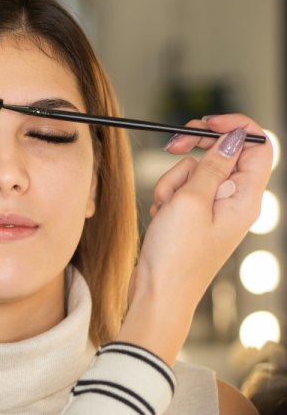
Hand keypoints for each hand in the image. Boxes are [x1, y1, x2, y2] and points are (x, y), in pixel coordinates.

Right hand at [119, 114, 272, 363]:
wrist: (157, 291)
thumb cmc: (176, 256)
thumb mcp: (191, 202)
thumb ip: (212, 165)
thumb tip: (232, 137)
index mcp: (246, 198)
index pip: (256, 146)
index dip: (234, 127)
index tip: (205, 122)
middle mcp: (235, 202)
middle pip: (221, 154)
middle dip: (194, 151)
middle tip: (173, 147)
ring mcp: (214, 210)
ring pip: (195, 171)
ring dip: (173, 180)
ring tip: (165, 206)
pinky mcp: (195, 217)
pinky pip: (182, 190)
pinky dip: (168, 195)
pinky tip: (161, 215)